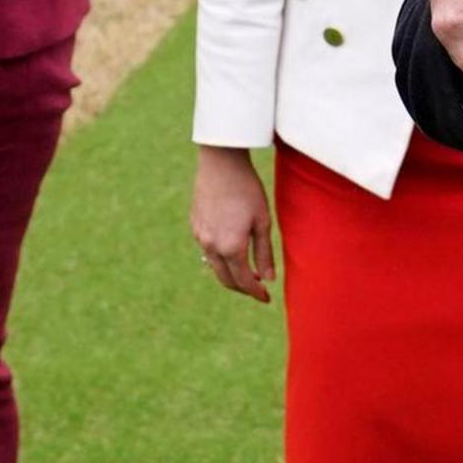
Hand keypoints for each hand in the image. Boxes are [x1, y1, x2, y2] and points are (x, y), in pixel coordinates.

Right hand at [192, 145, 275, 302]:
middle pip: (226, 279)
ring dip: (230, 273)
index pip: (243, 281)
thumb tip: (267, 279)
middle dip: (242, 287)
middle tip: (257, 287)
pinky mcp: (194, 226)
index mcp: (231, 248)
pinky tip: (231, 249)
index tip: (266, 298)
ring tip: (247, 270)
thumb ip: (264, 253)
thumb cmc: (248, 190)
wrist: (221, 164)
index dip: (255, 293)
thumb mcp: (262, 221)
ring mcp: (200, 237)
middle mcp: (211, 247)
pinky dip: (220, 257)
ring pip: (214, 266)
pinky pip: (207, 250)